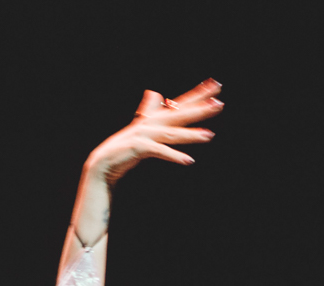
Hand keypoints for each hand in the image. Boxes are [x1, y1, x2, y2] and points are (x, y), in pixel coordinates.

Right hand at [87, 80, 223, 185]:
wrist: (104, 162)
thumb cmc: (124, 148)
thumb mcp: (140, 127)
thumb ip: (149, 109)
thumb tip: (154, 92)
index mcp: (154, 118)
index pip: (180, 103)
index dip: (198, 94)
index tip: (215, 85)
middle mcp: (151, 123)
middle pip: (179, 114)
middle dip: (200, 109)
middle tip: (219, 104)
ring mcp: (144, 135)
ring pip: (172, 133)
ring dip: (190, 135)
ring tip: (209, 136)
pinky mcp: (139, 148)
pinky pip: (160, 151)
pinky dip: (174, 156)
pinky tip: (188, 160)